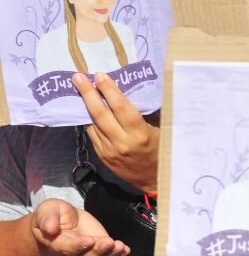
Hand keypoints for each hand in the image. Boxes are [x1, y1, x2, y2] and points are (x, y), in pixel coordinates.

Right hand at [30, 199, 129, 255]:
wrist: (62, 218)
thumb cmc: (53, 214)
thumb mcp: (47, 210)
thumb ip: (47, 219)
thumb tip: (49, 229)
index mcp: (57, 242)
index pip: (67, 248)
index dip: (78, 246)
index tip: (89, 240)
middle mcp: (72, 251)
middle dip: (98, 251)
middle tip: (109, 243)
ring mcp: (86, 251)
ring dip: (110, 254)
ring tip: (120, 247)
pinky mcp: (98, 248)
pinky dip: (117, 255)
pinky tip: (125, 250)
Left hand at [72, 72, 158, 194]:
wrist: (155, 180)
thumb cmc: (163, 151)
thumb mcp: (161, 131)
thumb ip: (147, 114)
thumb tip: (135, 92)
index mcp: (140, 134)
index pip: (120, 107)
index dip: (109, 90)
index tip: (100, 75)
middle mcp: (121, 142)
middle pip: (100, 114)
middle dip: (88, 93)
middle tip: (78, 77)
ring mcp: (109, 151)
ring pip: (92, 124)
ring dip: (84, 105)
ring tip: (78, 88)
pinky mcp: (102, 156)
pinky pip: (92, 134)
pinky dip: (88, 120)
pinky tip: (85, 108)